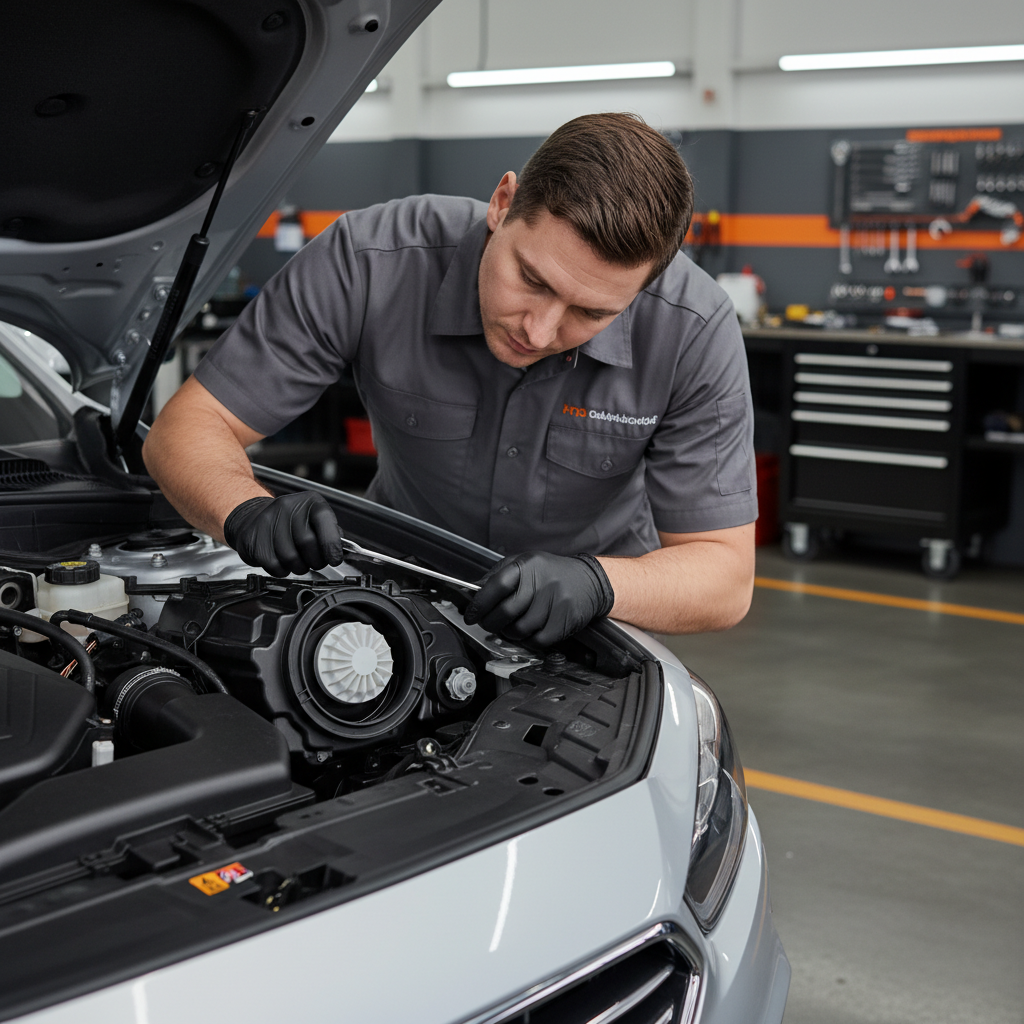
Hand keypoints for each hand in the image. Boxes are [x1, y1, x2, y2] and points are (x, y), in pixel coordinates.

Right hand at [223, 491, 343, 576]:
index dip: (332, 544)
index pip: (325, 521)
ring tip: (298, 562)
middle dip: (315, 560)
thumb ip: (330, 532)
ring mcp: (268, 520)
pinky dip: (282, 571)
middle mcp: (288, 506)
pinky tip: (283, 563)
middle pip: (307, 542)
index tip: (335, 559)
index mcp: (310, 502)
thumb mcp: (315, 520)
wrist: (255, 518)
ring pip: (290, 557)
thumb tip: (341, 551)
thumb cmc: (292, 523)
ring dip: (299, 567)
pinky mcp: (254, 537)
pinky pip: (273, 564)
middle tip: (315, 562)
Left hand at [464, 552, 614, 646]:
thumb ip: (498, 576)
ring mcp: (555, 602)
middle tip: (487, 623)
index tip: (471, 614)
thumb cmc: (551, 573)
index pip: (497, 585)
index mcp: (528, 565)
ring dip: (509, 633)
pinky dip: (526, 641)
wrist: (589, 580)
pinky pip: (537, 640)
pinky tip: (526, 633)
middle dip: (490, 622)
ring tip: (509, 627)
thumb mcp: (524, 564)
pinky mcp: (565, 620)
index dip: (480, 602)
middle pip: (506, 611)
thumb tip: (471, 590)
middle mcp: (542, 582)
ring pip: (520, 629)